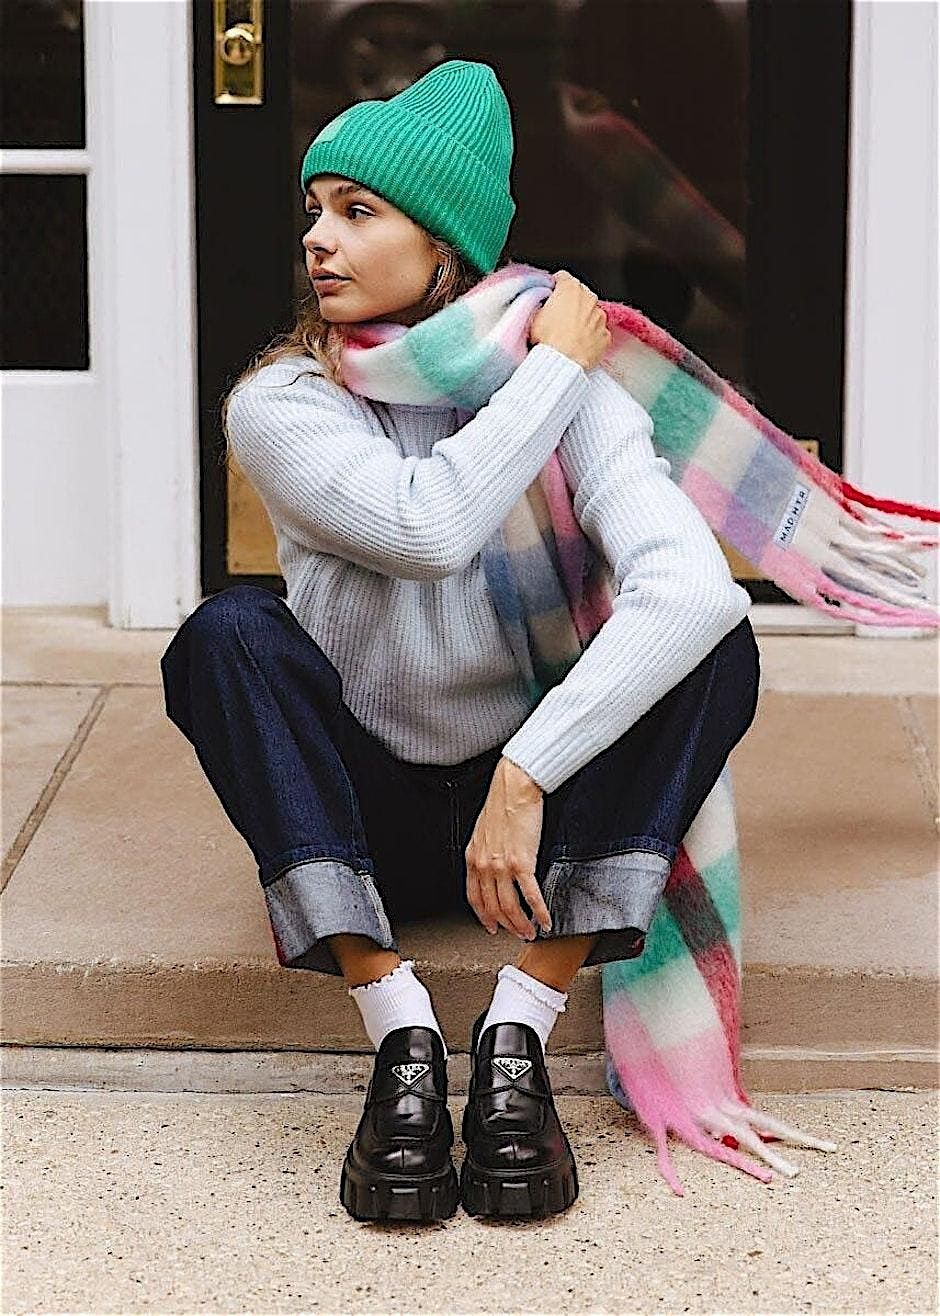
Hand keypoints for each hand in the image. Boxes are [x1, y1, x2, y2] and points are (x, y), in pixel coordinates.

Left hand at [465, 758, 552, 938]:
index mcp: (473, 857)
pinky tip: (545, 920)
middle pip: (492, 907)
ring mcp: (502, 866)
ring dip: (521, 924)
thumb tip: (493, 866)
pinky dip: (539, 912)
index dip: (483, 916)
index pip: (474, 897)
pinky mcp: (522, 863)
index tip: (491, 926)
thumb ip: (486, 852)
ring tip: (530, 931)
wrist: (514, 788)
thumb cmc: (502, 803)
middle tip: (516, 933)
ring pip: (510, 907)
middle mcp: (485, 865)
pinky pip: (531, 896)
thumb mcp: (484, 831)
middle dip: (505, 925)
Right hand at [527, 269, 611, 371]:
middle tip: (559, 319)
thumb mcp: (534, 316)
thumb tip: (542, 305)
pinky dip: (591, 337)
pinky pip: (598, 333)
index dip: (555, 287)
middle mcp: (589, 299)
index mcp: (570, 289)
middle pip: (580, 295)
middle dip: (571, 304)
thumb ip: (541, 304)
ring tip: (569, 335)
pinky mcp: (605, 336)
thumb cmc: (548, 339)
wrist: (562, 362)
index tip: (551, 296)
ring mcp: (600, 317)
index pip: (563, 278)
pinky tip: (580, 345)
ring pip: (591, 313)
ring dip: (583, 320)